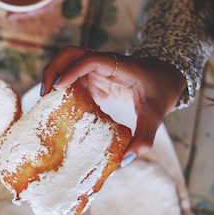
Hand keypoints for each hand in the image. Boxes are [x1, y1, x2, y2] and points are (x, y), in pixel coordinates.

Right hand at [41, 46, 185, 156]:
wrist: (167, 78)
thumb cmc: (161, 91)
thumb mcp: (155, 115)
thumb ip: (144, 137)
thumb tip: (126, 159)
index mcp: (118, 66)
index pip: (89, 60)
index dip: (71, 71)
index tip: (57, 87)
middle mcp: (104, 64)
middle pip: (69, 55)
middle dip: (53, 69)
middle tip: (45, 95)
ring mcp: (97, 71)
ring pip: (67, 63)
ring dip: (53, 77)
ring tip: (46, 102)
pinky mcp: (94, 80)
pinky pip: (72, 79)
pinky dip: (61, 89)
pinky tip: (57, 108)